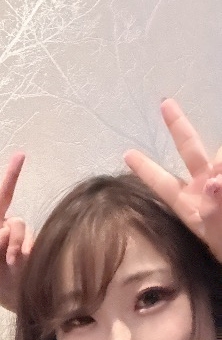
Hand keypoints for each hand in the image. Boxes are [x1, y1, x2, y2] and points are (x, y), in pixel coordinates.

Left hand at [0, 153, 31, 311]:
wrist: (10, 295)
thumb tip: (5, 231)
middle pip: (4, 196)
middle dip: (12, 175)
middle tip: (20, 154)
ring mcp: (13, 232)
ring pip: (18, 224)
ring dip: (15, 242)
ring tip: (12, 260)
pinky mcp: (29, 239)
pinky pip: (29, 237)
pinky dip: (24, 249)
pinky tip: (20, 262)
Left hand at [125, 98, 221, 263]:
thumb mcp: (219, 236)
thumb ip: (216, 209)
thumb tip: (214, 181)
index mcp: (189, 204)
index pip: (162, 183)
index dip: (146, 168)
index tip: (127, 153)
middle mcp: (205, 186)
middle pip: (189, 149)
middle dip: (178, 126)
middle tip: (165, 104)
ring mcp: (221, 179)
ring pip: (219, 155)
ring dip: (221, 161)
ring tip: (218, 185)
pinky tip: (221, 181)